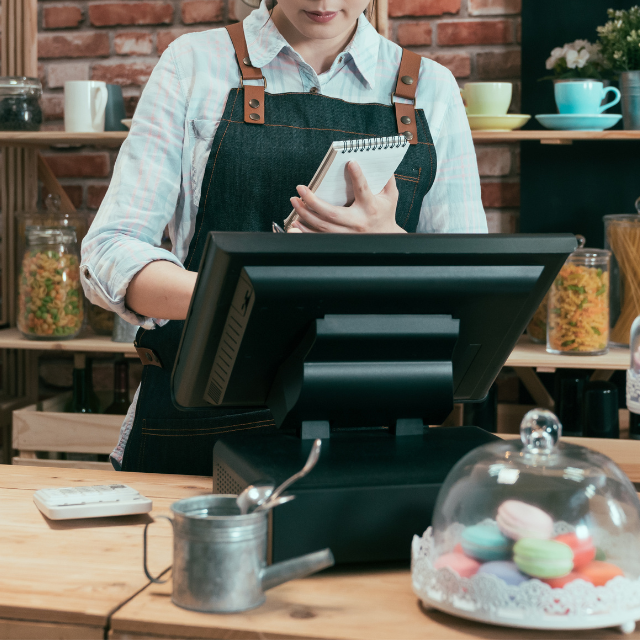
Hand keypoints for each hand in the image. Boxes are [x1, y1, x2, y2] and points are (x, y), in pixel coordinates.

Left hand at [288, 161, 404, 233]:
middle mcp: (357, 222)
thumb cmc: (385, 213)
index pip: (363, 190)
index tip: (351, 163)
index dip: (358, 176)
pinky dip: (306, 231)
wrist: (385, 237)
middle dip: (313, 202)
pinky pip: (320, 236)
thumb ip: (386, 179)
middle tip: (300, 189)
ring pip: (323, 226)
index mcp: (371, 208)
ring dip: (305, 214)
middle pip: (332, 214)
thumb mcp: (390, 195)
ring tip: (295, 201)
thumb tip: (379, 161)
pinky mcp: (340, 240)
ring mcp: (347, 233)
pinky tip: (296, 221)